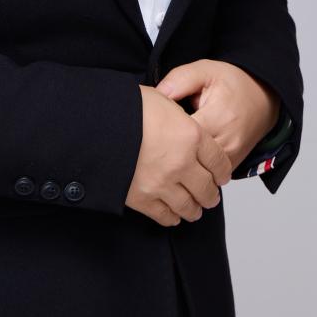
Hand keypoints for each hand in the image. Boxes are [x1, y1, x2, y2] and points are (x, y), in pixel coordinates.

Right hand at [125, 86, 233, 225]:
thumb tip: (181, 122)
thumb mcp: (160, 99)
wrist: (93, 125)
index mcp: (191, 135)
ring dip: (194, 209)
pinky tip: (173, 214)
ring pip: (190, 207)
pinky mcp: (143, 199)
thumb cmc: (125, 107)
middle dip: (211, 194)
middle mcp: (182, 162)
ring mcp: (163, 183)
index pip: (219, 162)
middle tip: (210, 195)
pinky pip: (165, 216)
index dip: (223, 172)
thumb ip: (178, 116)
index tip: (221, 176)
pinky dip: (172, 217)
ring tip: (194, 209)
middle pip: (208, 188)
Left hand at [154, 59, 280, 175]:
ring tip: (171, 144)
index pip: (182, 135)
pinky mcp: (232, 166)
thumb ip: (179, 80)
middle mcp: (227, 141)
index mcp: (219, 116)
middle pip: (188, 156)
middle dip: (169, 148)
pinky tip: (185, 152)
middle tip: (158, 136)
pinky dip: (194, 166)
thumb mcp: (205, 70)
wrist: (264, 97)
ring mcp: (231, 157)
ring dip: (182, 159)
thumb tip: (155, 95)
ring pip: (197, 170)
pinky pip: (208, 174)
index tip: (155, 123)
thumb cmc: (234, 83)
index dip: (163, 130)